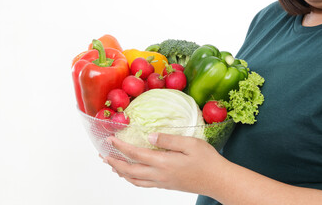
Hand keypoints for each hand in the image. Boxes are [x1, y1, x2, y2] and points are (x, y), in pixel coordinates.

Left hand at [102, 133, 227, 194]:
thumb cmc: (207, 160)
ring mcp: (162, 182)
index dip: (120, 146)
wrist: (218, 181)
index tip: (110, 139)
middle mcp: (159, 175)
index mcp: (163, 162)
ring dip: (120, 172)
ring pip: (134, 180)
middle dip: (114, 162)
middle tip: (102, 155)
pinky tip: (131, 174)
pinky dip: (132, 179)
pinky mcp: (166, 185)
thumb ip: (168, 139)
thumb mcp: (190, 143)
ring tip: (112, 165)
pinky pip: (143, 184)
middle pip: (129, 170)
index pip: (135, 154)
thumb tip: (150, 136)